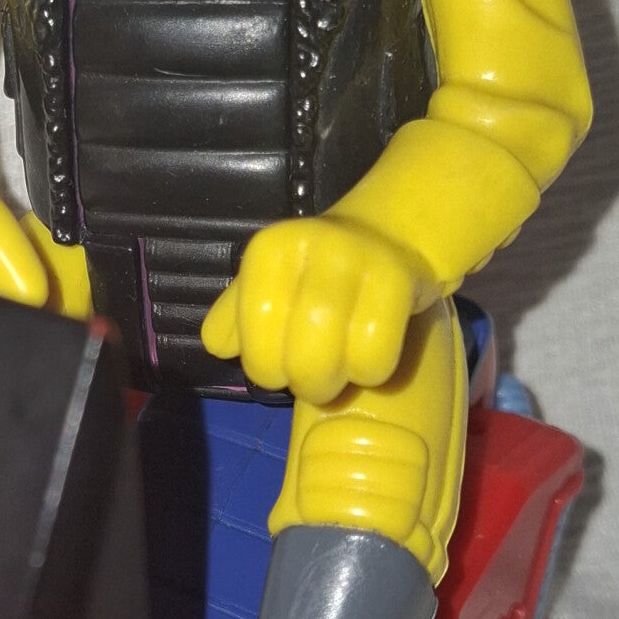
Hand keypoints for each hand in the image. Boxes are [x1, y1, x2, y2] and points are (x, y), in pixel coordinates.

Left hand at [201, 216, 422, 403]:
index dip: (265, 368)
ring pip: (336, 358)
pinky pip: (377, 355)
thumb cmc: (316, 273)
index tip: (279, 365)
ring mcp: (358, 259)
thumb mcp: (267, 284)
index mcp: (268, 251)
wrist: (388, 235)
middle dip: (303, 382)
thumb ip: (235, 317)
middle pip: (296, 356)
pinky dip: (373, 371)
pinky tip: (371, 355)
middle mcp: (310, 245)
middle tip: (313, 375)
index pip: (252, 340)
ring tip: (342, 367)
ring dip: (338, 381)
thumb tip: (218, 347)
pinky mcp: (400, 278)